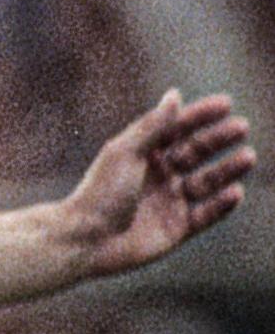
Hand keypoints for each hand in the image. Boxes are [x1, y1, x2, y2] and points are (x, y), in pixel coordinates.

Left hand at [59, 89, 254, 274]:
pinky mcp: (177, 228)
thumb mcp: (126, 153)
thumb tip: (175, 94)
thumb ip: (153, 126)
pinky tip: (236, 192)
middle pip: (195, 153)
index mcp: (141, 155)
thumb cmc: (100, 192)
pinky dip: (222, 204)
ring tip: (248, 157)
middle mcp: (158, 176)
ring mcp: (169, 202)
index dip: (200, 116)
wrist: (86, 239)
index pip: (176, 130)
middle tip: (242, 127)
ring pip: (207, 182)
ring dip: (227, 170)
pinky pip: (207, 214)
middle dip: (218, 140)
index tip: (226, 103)